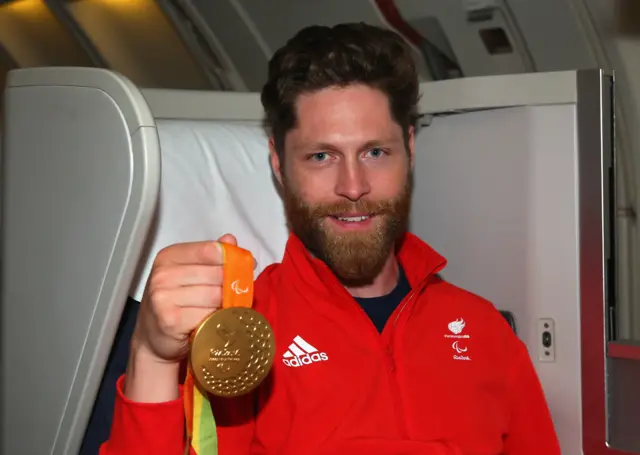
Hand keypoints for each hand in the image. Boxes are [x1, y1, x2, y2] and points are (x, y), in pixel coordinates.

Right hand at [132, 233, 239, 364]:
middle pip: (216, 273)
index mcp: (170, 256)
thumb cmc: (176, 304)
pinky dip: (215, 321)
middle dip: (229, 286)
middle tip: (228, 297)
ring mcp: (164, 297)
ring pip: (215, 295)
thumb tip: (231, 240)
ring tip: (217, 310)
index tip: (242, 269)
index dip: (232, 259)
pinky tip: (209, 323)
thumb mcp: (191, 273)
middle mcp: (163, 274)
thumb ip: (211, 256)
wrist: (153, 339)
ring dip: (223, 305)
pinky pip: (208, 315)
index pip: (211, 250)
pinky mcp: (170, 320)